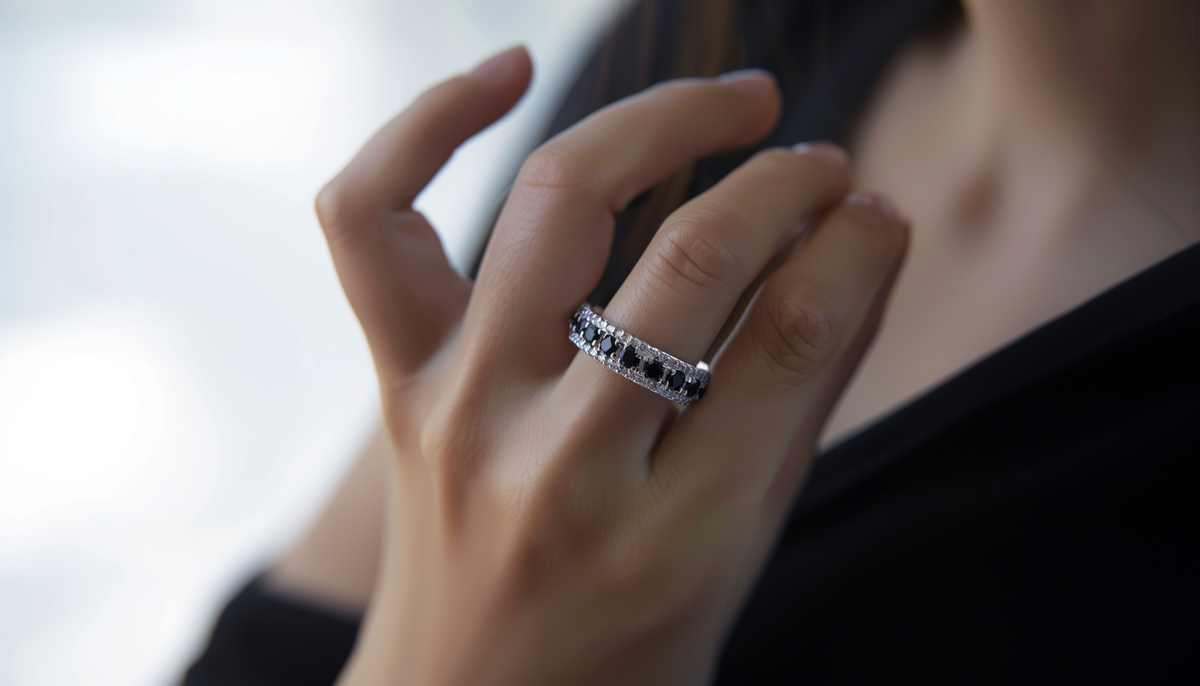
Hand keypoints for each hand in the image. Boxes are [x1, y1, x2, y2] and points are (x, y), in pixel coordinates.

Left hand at [316, 46, 907, 685]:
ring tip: (739, 104)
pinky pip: (371, 216)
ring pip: (559, 201)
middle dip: (784, 187)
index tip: (874, 211)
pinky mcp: (397, 383)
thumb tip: (867, 244)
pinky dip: (429, 122)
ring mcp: (460, 413)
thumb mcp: (740, 553)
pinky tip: (510, 71)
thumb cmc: (623, 650)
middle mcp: (554, 467)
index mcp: (670, 542)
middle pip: (693, 262)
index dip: (853, 249)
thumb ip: (802, 401)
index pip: (787, 340)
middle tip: (825, 168)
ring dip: (664, 122)